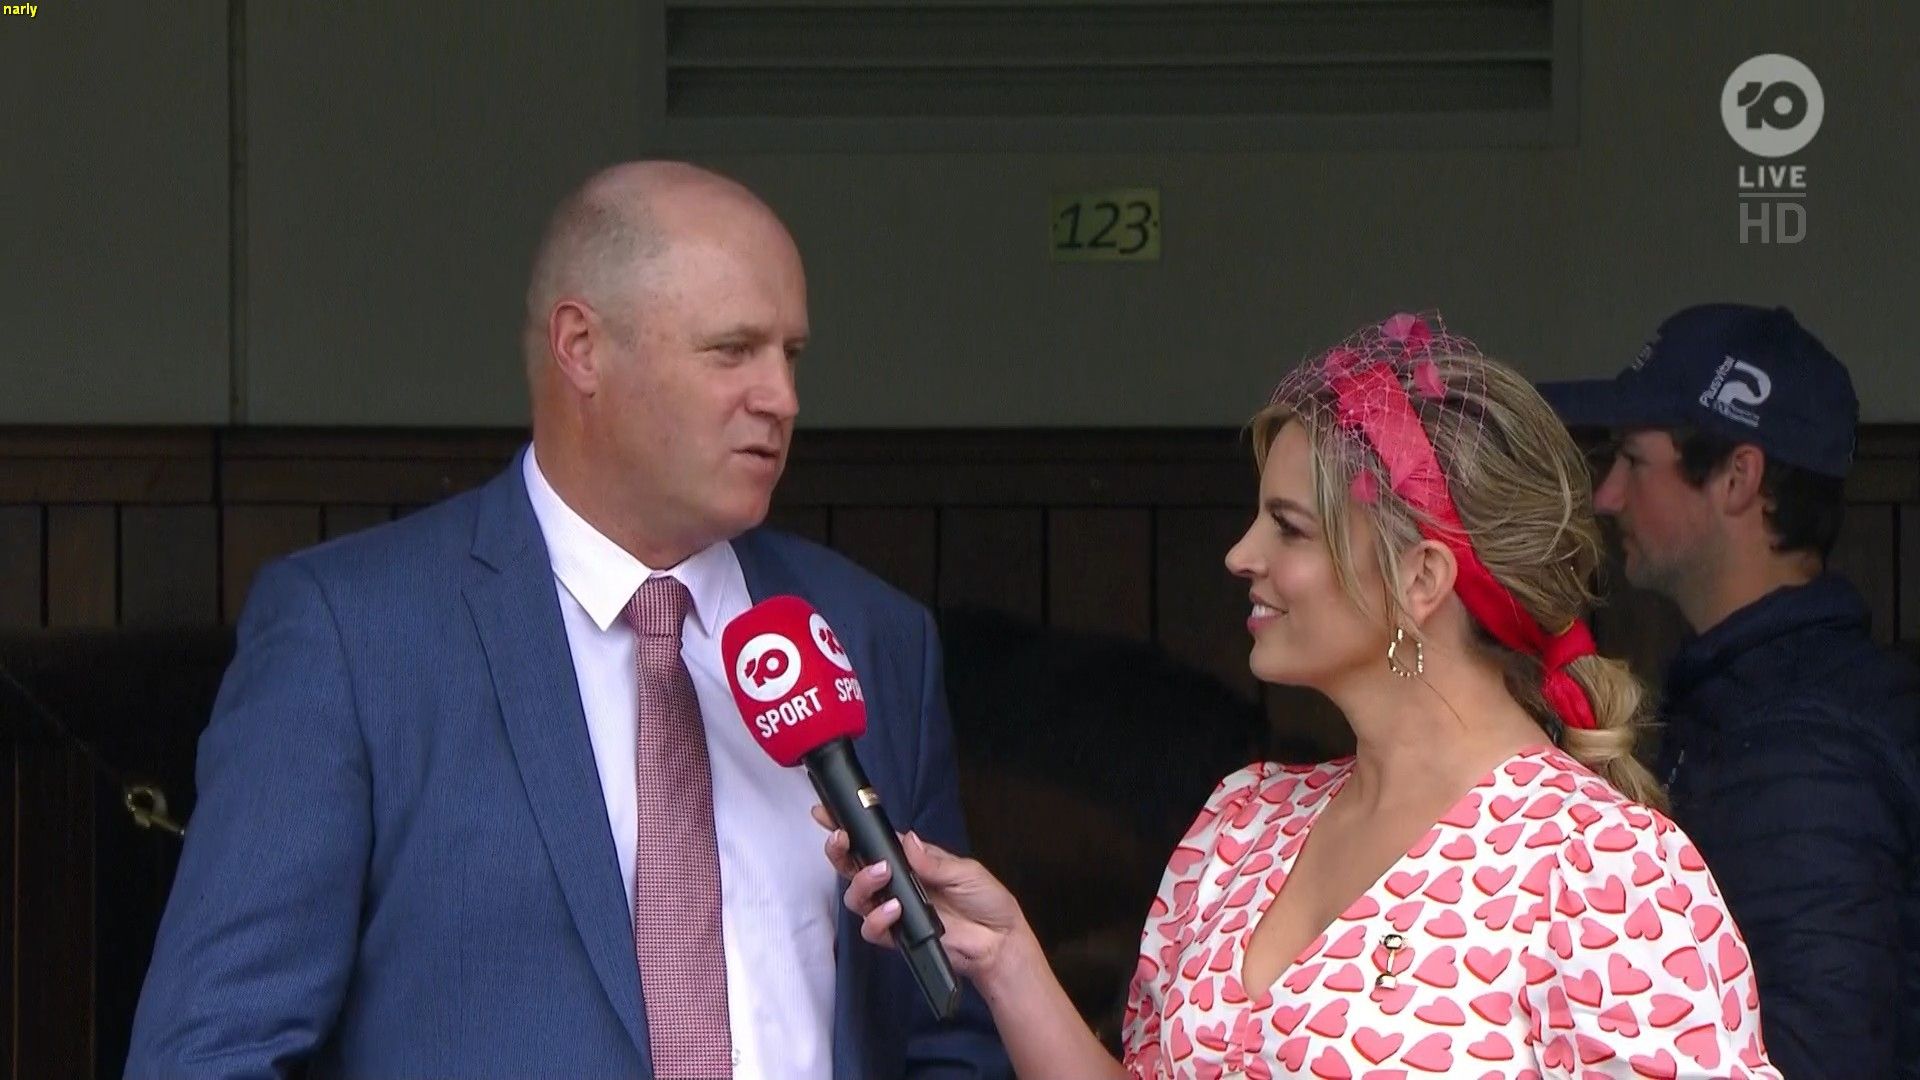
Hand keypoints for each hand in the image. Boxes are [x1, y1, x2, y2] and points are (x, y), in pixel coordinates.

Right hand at [812, 805, 1032, 984]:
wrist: (998, 941)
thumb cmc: (985, 900)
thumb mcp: (964, 871)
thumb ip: (933, 861)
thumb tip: (907, 840)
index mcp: (909, 861)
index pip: (874, 841)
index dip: (848, 829)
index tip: (825, 813)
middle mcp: (894, 883)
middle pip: (852, 867)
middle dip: (840, 851)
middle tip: (842, 840)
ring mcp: (892, 910)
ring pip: (855, 897)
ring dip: (862, 883)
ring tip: (882, 875)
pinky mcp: (896, 937)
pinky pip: (871, 928)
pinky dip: (878, 918)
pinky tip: (895, 910)